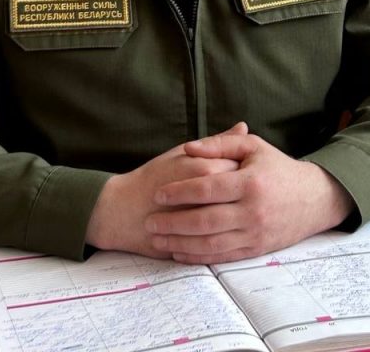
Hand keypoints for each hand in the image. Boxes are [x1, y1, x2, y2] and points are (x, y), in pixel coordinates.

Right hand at [85, 122, 247, 256]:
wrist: (123, 209)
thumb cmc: (152, 178)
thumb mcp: (183, 153)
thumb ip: (216, 142)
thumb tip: (242, 126)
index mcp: (205, 168)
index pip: (241, 167)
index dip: (246, 170)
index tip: (245, 170)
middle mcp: (207, 193)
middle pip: (241, 194)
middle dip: (245, 195)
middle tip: (242, 192)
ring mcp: (203, 218)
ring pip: (234, 220)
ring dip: (237, 216)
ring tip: (231, 210)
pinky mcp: (197, 241)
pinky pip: (222, 242)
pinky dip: (226, 236)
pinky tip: (225, 231)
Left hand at [145, 127, 354, 263]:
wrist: (313, 199)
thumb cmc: (277, 168)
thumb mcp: (253, 147)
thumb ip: (220, 143)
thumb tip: (189, 147)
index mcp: (250, 182)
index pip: (207, 189)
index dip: (179, 192)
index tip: (158, 194)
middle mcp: (252, 211)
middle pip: (205, 220)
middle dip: (173, 223)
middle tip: (150, 221)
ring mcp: (254, 233)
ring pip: (211, 243)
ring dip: (181, 244)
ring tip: (157, 240)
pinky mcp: (256, 249)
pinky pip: (223, 257)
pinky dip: (199, 257)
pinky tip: (180, 253)